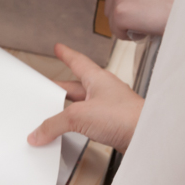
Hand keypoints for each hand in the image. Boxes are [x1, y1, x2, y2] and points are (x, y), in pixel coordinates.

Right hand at [27, 44, 142, 152]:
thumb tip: (39, 132)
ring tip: (54, 114)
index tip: (59, 48)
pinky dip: (76, 126)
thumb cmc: (124, 116)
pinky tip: (70, 132)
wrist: (145, 136)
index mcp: (97, 79)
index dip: (66, 54)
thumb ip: (54, 124)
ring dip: (67, 109)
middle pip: (76, 86)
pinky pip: (88, 122)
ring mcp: (109, 108)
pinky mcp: (112, 125)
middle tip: (48, 88)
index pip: (78, 61)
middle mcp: (104, 91)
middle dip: (61, 88)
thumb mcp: (78, 116)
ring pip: (81, 106)